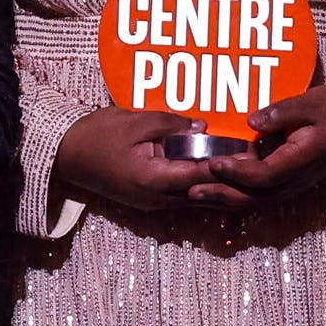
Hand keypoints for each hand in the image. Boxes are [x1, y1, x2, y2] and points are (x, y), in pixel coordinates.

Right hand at [51, 103, 237, 234]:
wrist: (64, 156)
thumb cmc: (96, 135)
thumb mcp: (135, 121)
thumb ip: (171, 124)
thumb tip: (203, 127)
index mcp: (154, 179)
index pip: (203, 175)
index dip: (231, 165)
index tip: (255, 154)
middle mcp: (157, 199)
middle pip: (206, 194)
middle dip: (234, 180)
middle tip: (261, 164)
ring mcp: (153, 204)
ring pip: (198, 199)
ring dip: (222, 187)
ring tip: (249, 172)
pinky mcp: (150, 201)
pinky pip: (185, 196)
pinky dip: (204, 186)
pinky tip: (221, 175)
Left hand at [204, 83, 325, 219]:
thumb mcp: (313, 102)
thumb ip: (283, 111)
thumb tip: (251, 120)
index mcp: (303, 160)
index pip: (266, 174)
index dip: (239, 172)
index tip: (215, 161)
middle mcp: (296, 179)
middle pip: (255, 197)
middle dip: (222, 195)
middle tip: (190, 190)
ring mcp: (292, 184)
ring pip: (255, 201)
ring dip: (225, 200)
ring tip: (195, 194)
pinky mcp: (288, 182)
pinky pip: (259, 195)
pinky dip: (235, 196)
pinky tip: (215, 191)